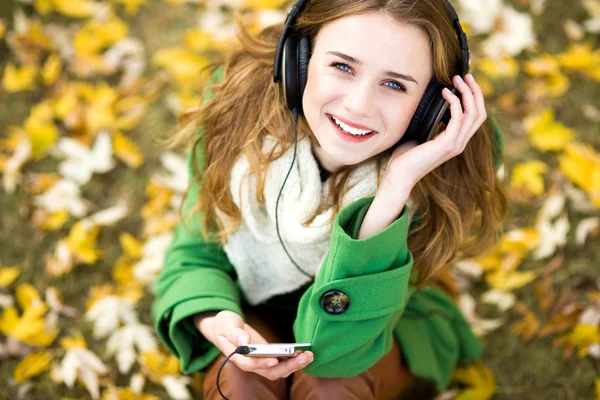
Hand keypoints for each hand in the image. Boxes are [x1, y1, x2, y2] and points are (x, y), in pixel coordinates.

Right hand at [195, 310, 313, 380]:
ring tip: (309, 355)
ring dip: (294, 365)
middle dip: (288, 366)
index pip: (252, 365)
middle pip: (270, 371)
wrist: (224, 327)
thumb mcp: (226, 325)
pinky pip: (282, 363)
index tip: (275, 359)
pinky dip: (293, 360)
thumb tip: (244, 340)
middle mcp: (251, 364)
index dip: (263, 364)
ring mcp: (260, 362)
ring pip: (279, 370)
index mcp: (239, 357)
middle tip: (304, 356)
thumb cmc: (224, 326)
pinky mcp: (268, 357)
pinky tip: (304, 352)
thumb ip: (234, 333)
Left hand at [382, 74, 487, 202]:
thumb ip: (432, 122)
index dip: (474, 98)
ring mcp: (456, 144)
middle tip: (466, 75)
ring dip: (466, 92)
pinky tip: (445, 93)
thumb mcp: (422, 134)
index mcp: (456, 140)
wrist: (400, 174)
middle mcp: (460, 142)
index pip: (475, 117)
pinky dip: (454, 102)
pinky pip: (458, 117)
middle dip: (475, 91)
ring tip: (456, 79)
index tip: (465, 82)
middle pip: (479, 112)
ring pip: (473, 113)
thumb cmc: (406, 155)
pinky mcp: (448, 144)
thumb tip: (432, 103)